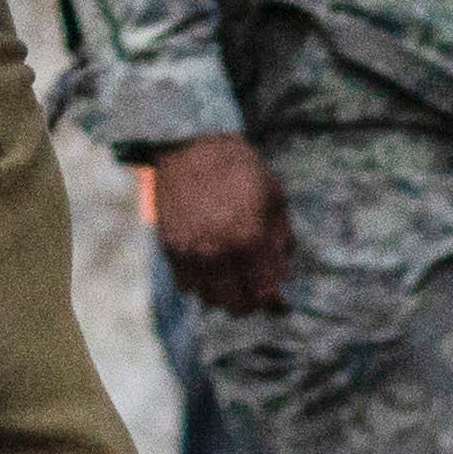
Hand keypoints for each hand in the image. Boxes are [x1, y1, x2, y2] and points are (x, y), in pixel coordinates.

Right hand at [145, 131, 293, 315]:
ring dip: (225, 295)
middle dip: (252, 302)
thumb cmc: (240, 170)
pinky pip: (187, 287)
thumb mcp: (275, 199)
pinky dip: (202, 284)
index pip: (265, 295)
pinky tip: (211, 267)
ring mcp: (190, 254)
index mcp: (249, 239)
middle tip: (256, 289)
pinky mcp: (170, 250)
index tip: (280, 303)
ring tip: (234, 277)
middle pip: (237, 306)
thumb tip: (282, 276)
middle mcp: (217, 252)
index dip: (277, 304)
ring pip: (210, 300)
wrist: (190, 147)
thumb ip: (281, 242)